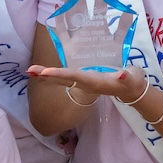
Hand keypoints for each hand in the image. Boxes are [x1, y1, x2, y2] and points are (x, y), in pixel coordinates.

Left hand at [27, 62, 147, 105]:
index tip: (45, 73)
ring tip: (30, 71)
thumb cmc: (132, 82)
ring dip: (46, 76)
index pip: (74, 77)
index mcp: (94, 81)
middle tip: (29, 71)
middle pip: (62, 80)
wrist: (131, 91)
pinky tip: (42, 71)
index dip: (60, 74)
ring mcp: (83, 82)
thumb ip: (127, 77)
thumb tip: (122, 74)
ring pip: (61, 79)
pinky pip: (65, 76)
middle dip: (46, 76)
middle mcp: (85, 83)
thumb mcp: (132, 79)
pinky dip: (53, 73)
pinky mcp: (83, 79)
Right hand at [46, 0, 129, 76]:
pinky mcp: (68, 49)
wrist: (105, 84)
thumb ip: (123, 29)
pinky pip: (61, 33)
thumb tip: (130, 11)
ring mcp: (76, 39)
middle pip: (82, 9)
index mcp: (99, 30)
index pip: (99, 9)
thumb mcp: (120, 44)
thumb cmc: (114, 66)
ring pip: (71, 17)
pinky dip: (58, 21)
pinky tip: (56, 7)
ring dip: (70, 2)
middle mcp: (86, 32)